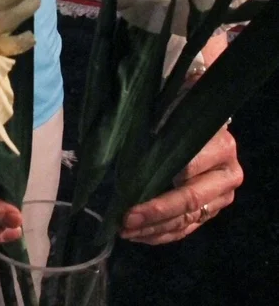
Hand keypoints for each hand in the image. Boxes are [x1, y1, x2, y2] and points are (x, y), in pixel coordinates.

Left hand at [120, 125, 242, 244]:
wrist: (204, 127)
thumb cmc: (182, 118)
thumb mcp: (173, 118)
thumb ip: (160, 135)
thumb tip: (129, 156)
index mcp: (221, 147)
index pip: (189, 168)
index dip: (163, 177)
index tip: (132, 190)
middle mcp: (227, 176)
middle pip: (190, 200)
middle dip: (155, 212)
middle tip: (126, 219)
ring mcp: (222, 198)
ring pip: (187, 220)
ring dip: (154, 229)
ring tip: (126, 231)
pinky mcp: (212, 212)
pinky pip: (187, 229)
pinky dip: (162, 234)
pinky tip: (140, 236)